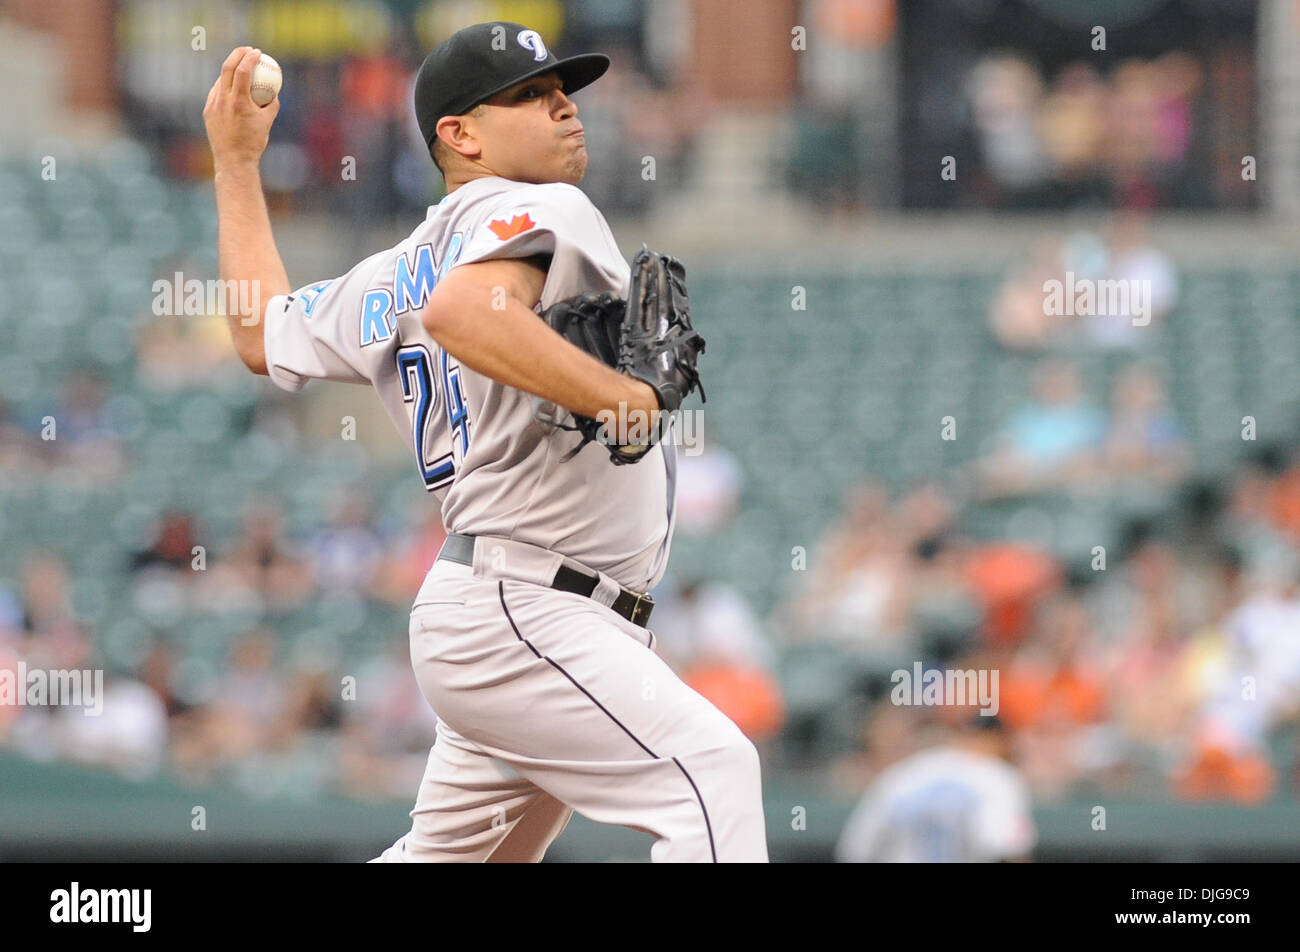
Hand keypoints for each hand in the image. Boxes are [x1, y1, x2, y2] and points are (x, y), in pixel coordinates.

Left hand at [203, 47, 279, 171]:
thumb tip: (274, 92)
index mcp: (239, 101)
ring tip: (241, 68)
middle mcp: (223, 100)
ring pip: (220, 80)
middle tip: (248, 51)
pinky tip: (233, 88)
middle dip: (237, 54)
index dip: (250, 57)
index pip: (243, 70)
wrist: (233, 161)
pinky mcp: (208, 111)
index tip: (258, 53)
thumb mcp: (267, 122)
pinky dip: (225, 86)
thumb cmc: (253, 143)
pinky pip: (216, 93)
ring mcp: (213, 104)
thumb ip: (272, 105)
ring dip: (231, 70)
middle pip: (227, 67)